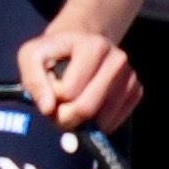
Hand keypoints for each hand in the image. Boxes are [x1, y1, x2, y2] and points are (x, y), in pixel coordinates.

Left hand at [20, 16, 136, 136]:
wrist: (78, 45)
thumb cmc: (52, 53)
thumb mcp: (31, 56)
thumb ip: (33, 80)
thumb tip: (49, 109)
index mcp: (94, 46)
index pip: (68, 92)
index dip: (52, 96)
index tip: (50, 86)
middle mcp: (118, 59)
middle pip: (87, 108)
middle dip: (65, 117)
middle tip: (56, 109)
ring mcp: (131, 76)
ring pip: (102, 120)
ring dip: (80, 122)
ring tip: (71, 105)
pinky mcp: (137, 92)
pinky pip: (114, 123)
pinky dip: (96, 123)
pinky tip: (88, 107)